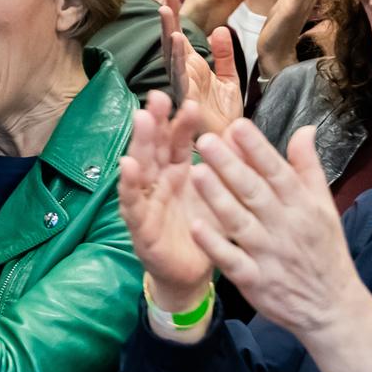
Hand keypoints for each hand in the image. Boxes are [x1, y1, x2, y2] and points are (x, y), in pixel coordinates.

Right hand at [119, 91, 214, 317]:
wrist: (193, 274)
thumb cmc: (203, 229)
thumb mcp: (220, 195)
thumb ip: (229, 166)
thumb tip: (242, 133)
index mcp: (178, 172)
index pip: (178, 141)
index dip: (181, 122)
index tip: (189, 101)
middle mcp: (158, 182)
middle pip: (154, 147)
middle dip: (155, 121)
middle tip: (157, 97)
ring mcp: (146, 202)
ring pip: (140, 168)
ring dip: (140, 143)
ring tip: (143, 120)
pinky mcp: (140, 226)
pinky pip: (132, 203)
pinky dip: (129, 185)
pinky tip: (128, 167)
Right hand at [162, 0, 242, 132]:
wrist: (230, 142)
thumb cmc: (225, 117)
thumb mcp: (229, 80)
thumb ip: (224, 56)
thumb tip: (220, 29)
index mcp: (192, 68)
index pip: (180, 37)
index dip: (175, 17)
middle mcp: (183, 75)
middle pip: (170, 42)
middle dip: (167, 19)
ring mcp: (182, 86)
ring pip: (170, 56)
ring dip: (167, 32)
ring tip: (165, 11)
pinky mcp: (185, 98)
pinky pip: (179, 75)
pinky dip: (177, 57)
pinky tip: (176, 40)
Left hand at [189, 121, 371, 371]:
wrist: (332, 307)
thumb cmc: (323, 250)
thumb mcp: (324, 207)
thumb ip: (309, 168)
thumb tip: (305, 129)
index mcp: (302, 205)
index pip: (277, 171)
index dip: (257, 148)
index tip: (236, 125)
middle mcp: (285, 226)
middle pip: (255, 192)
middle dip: (230, 165)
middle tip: (204, 141)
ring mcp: (269, 254)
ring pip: (240, 222)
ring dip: (217, 198)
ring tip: (195, 172)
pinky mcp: (255, 280)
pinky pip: (232, 260)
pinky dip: (215, 244)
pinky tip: (196, 226)